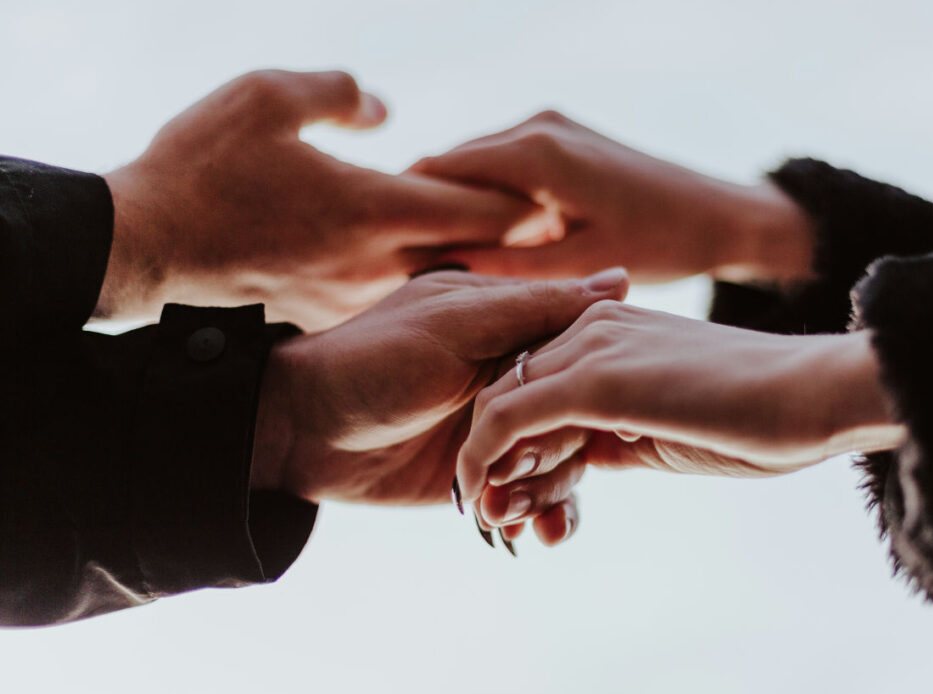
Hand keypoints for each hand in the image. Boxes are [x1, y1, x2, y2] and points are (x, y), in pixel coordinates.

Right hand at [99, 70, 540, 330]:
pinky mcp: (328, 310)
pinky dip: (422, 280)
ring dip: (472, 264)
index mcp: (374, 208)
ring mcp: (354, 294)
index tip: (559, 197)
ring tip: (508, 251)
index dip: (523, 201)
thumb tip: (382, 109)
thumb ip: (336, 92)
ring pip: (435, 278)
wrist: (145, 245)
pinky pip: (393, 293)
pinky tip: (429, 268)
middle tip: (557, 231)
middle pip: (470, 253)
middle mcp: (376, 262)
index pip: (476, 207)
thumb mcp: (266, 97)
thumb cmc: (202, 167)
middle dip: (515, 240)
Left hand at [250, 268, 628, 512]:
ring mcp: (506, 431)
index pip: (588, 354)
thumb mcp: (455, 324)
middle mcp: (520, 378)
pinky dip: (542, 519)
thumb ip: (535, 308)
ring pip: (567, 464)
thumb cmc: (371, 361)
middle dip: (564, 454)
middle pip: (584, 418)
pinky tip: (532, 535)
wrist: (301, 432)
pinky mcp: (489, 477)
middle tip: (520, 471)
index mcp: (517, 327)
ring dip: (550, 493)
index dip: (593, 388)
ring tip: (510, 512)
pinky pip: (537, 500)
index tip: (585, 417)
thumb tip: (623, 281)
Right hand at [410, 110, 815, 284]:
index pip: (437, 171)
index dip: (403, 212)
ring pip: (476, 165)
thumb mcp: (578, 267)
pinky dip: (486, 198)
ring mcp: (551, 126)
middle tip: (397, 263)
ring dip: (456, 205)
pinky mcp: (563, 137)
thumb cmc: (661, 245)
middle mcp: (537, 126)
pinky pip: (504, 166)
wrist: (722, 217)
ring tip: (432, 257)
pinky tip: (482, 241)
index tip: (380, 257)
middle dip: (425, 209)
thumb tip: (434, 269)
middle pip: (451, 164)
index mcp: (535, 152)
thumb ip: (505, 268)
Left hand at [457, 302, 906, 521]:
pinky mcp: (593, 379)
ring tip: (487, 519)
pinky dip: (484, 460)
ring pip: (499, 405)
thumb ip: (619, 431)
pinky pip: (510, 420)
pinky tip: (481, 500)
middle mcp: (590, 326)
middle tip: (489, 514)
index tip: (515, 494)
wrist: (813, 394)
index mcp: (610, 329)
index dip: (516, 440)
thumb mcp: (670, 424)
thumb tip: (585, 458)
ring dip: (484, 467)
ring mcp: (590, 347)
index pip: (535, 381)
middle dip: (492, 456)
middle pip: (508, 390)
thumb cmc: (760, 415)